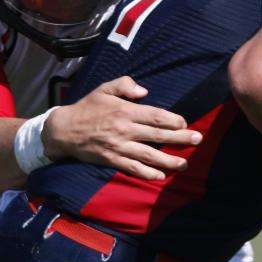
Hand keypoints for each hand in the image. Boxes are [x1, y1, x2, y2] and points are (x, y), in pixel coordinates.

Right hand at [41, 76, 201, 180]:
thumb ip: (124, 85)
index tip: (185, 123)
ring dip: (168, 160)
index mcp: (124, 111)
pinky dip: (147, 173)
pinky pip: (132, 168)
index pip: (154, 116)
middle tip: (198, 140)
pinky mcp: (111, 160)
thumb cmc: (87, 107)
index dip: (172, 120)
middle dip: (180, 138)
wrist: (64, 130)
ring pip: (148, 155)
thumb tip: (144, 91)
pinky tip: (160, 176)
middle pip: (157, 135)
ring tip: (185, 163)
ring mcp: (118, 147)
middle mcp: (124, 129)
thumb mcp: (104, 89)